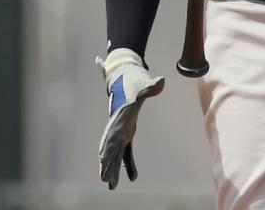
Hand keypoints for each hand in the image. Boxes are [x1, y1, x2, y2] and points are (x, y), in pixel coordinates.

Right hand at [96, 48, 164, 189]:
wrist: (127, 78)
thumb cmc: (134, 82)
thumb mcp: (143, 84)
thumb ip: (151, 86)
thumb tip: (162, 81)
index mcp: (120, 117)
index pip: (111, 134)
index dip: (107, 147)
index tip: (102, 159)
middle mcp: (118, 126)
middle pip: (110, 148)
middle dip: (107, 163)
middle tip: (105, 179)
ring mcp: (122, 131)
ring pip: (116, 153)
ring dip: (115, 169)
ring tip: (112, 186)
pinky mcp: (127, 133)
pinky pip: (127, 151)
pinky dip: (129, 164)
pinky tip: (133, 177)